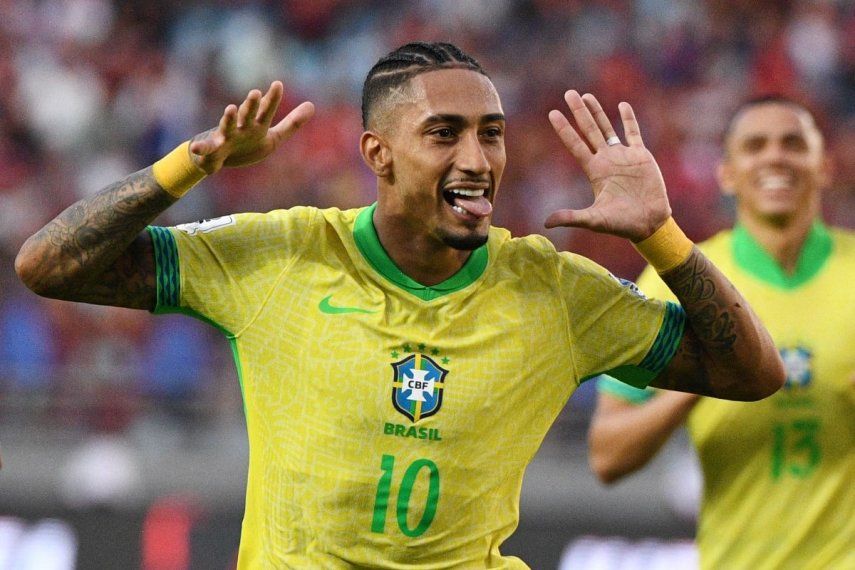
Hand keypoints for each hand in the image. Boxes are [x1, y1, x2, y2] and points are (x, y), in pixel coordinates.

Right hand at [188, 81, 314, 173]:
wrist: (221, 159)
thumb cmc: (248, 144)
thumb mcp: (273, 136)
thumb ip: (292, 123)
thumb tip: (312, 105)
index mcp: (256, 125)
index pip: (266, 111)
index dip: (272, 99)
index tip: (278, 84)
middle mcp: (241, 127)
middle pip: (247, 115)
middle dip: (251, 105)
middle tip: (255, 93)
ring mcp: (226, 136)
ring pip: (227, 126)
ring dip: (228, 118)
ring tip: (230, 108)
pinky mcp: (213, 149)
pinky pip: (206, 149)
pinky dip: (201, 148)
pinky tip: (195, 148)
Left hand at [544, 90, 670, 241]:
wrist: (649, 223)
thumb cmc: (621, 224)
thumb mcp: (594, 220)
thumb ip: (572, 217)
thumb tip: (546, 223)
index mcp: (594, 171)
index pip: (575, 145)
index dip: (565, 129)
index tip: (553, 113)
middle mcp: (606, 159)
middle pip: (589, 130)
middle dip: (579, 112)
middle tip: (568, 93)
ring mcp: (623, 156)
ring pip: (607, 128)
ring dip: (598, 112)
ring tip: (587, 96)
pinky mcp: (640, 156)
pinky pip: (633, 133)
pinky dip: (628, 119)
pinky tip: (622, 105)